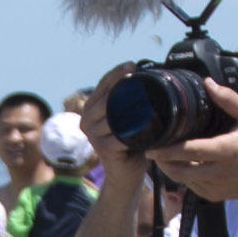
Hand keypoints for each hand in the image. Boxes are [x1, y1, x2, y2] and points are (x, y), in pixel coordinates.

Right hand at [78, 65, 148, 188]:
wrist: (126, 173)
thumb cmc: (129, 142)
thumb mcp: (125, 118)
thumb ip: (126, 101)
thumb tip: (144, 76)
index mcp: (90, 109)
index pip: (102, 84)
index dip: (116, 73)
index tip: (133, 63)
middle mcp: (86, 121)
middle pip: (106, 98)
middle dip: (124, 87)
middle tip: (144, 79)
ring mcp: (93, 135)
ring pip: (112, 115)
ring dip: (133, 109)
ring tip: (150, 101)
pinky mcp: (103, 149)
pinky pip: (121, 136)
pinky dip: (136, 131)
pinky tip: (149, 126)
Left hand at [149, 79, 237, 204]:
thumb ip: (230, 100)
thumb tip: (208, 84)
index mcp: (226, 151)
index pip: (191, 152)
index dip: (169, 150)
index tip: (152, 146)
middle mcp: (218, 171)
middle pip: (179, 170)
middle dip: (161, 161)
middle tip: (151, 149)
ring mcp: (215, 186)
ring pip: (182, 180)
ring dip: (169, 168)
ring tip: (163, 155)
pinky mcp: (213, 195)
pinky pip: (190, 186)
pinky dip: (183, 176)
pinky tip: (182, 164)